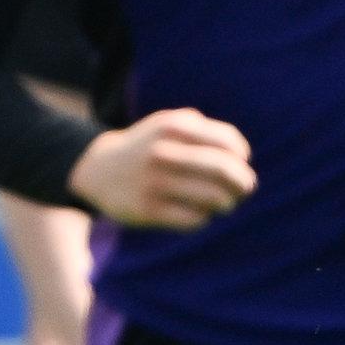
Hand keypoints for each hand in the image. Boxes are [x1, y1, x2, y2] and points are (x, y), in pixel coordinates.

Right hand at [68, 108, 255, 228]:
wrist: (99, 170)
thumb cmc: (150, 146)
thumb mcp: (171, 125)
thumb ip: (208, 132)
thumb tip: (242, 156)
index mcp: (172, 127)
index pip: (228, 143)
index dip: (242, 157)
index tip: (241, 163)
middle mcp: (163, 153)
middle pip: (224, 171)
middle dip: (243, 183)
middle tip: (245, 189)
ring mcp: (154, 183)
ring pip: (214, 198)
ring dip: (227, 203)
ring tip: (224, 202)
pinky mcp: (148, 210)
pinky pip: (196, 219)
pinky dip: (204, 216)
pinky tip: (199, 212)